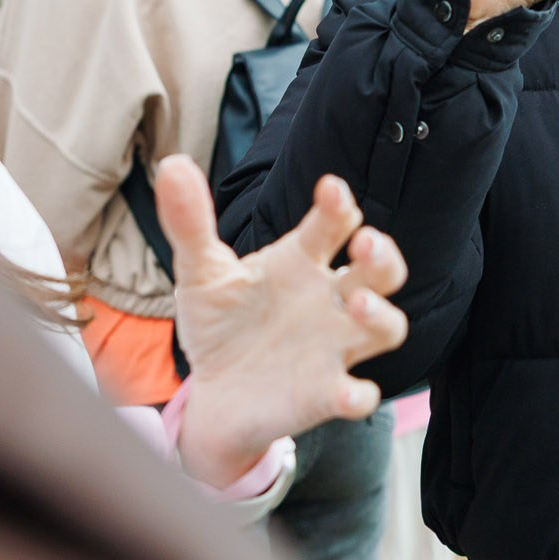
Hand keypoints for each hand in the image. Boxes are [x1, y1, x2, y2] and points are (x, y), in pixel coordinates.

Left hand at [152, 155, 409, 489]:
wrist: (211, 396)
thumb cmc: (219, 325)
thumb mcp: (200, 273)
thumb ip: (190, 223)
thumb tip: (172, 163)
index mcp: (301, 262)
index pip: (334, 225)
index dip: (339, 206)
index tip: (331, 189)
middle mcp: (329, 301)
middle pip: (381, 271)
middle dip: (384, 255)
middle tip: (366, 243)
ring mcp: (334, 348)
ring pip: (387, 327)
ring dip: (381, 314)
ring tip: (357, 303)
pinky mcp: (326, 394)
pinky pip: (358, 395)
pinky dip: (358, 394)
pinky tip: (347, 392)